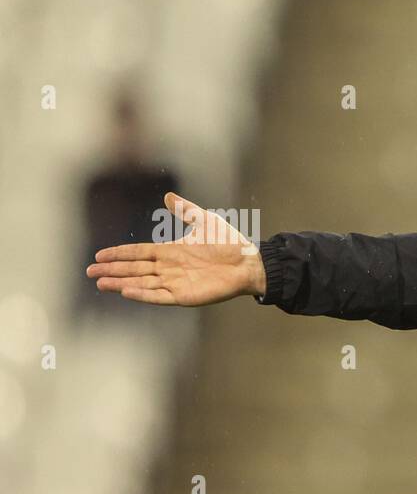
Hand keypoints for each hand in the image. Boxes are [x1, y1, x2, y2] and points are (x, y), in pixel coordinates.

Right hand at [86, 192, 266, 305]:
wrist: (249, 262)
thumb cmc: (229, 243)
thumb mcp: (204, 221)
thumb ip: (185, 210)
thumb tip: (167, 197)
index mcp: (171, 252)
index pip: (138, 253)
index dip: (118, 254)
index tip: (99, 255)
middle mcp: (169, 268)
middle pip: (134, 269)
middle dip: (112, 270)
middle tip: (90, 271)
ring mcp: (176, 283)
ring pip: (142, 283)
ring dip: (121, 283)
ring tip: (101, 283)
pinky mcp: (185, 296)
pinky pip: (159, 296)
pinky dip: (143, 294)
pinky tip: (126, 291)